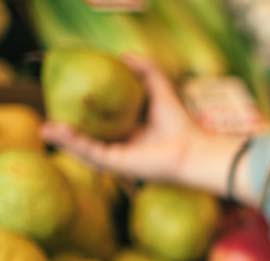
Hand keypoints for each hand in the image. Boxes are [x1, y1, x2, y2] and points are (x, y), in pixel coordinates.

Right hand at [42, 55, 251, 200]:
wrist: (191, 148)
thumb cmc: (179, 123)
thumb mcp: (160, 88)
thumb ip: (146, 70)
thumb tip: (125, 55)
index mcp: (130, 131)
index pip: (100, 123)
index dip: (82, 114)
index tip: (65, 100)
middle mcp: (122, 146)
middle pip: (88, 138)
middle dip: (67, 131)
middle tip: (50, 117)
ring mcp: (117, 157)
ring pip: (84, 148)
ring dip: (64, 139)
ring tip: (45, 128)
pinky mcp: (116, 165)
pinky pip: (89, 153)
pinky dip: (72, 143)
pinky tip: (57, 132)